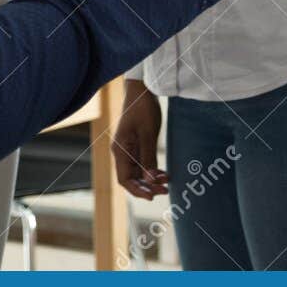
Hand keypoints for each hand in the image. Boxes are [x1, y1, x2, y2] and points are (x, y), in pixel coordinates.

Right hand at [111, 81, 166, 198]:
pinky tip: (163, 173)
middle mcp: (122, 152)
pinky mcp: (136, 145)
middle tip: (165, 190)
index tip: (152, 196)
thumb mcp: (148, 133)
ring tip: (166, 182)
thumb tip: (150, 180)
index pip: (124, 179)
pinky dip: (151, 170)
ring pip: (137, 172)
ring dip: (150, 179)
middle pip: (131, 178)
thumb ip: (148, 157)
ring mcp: (128, 149)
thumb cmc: (143, 108)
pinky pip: (142, 163)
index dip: (137, 190)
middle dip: (147, 187)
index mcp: (120, 150)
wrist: (142, 90)